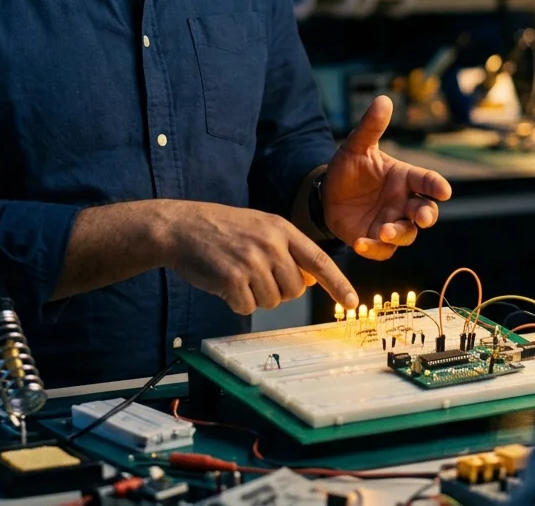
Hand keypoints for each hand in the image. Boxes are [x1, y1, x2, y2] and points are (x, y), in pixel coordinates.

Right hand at [157, 201, 358, 313]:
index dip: (338, 283)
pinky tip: (224, 282)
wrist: (181, 227)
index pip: (319, 259)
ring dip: (255, 295)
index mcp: (281, 228)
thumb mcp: (259, 227)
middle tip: (253, 273)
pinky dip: (235, 301)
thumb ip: (285, 248)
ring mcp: (252, 260)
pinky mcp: (233, 278)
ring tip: (236, 273)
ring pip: (272, 301)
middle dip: (278, 289)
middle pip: (295, 289)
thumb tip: (310, 278)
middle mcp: (271, 243)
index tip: (352, 302)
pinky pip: (247, 307)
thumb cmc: (220, 229)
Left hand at [322, 95, 451, 260]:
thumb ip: (371, 127)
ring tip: (383, 231)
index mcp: (404, 178)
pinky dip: (374, 249)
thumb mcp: (356, 147)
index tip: (443, 190)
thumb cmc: (349, 169)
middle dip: (427, 214)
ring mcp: (391, 223)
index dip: (436, 186)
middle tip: (422, 216)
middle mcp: (403, 202)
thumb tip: (383, 99)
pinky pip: (382, 251)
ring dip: (398, 233)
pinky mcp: (376, 241)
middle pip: (425, 211)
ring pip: (407, 234)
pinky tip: (361, 243)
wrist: (326, 194)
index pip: (426, 181)